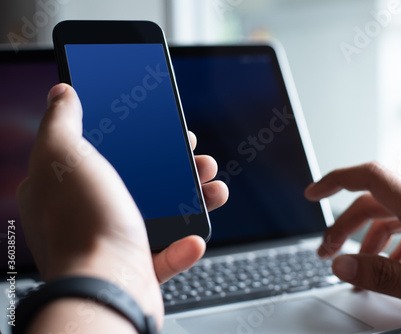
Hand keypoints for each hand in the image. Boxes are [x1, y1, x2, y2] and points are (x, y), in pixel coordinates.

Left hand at [16, 84, 228, 328]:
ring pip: (162, 213)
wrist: (103, 288)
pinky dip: (185, 245)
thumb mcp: (64, 154)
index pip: (106, 151)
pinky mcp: (137, 269)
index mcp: (67, 187)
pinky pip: (167, 254)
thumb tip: (62, 92)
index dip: (139, 137)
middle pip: (142, 180)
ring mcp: (114, 242)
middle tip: (197, 156)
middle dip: (178, 165)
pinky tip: (194, 238)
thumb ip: (61, 119)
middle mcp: (88, 214)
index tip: (166, 128)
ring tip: (214, 188)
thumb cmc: (83, 223)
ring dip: (194, 199)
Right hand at [305, 162, 400, 330]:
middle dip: (344, 226)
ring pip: (391, 213)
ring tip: (354, 262)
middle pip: (374, 202)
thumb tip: (341, 264)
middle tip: (326, 253)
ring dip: (366, 235)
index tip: (313, 193)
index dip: (336, 179)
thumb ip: (382, 276)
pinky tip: (388, 261)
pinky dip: (390, 239)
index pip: (372, 178)